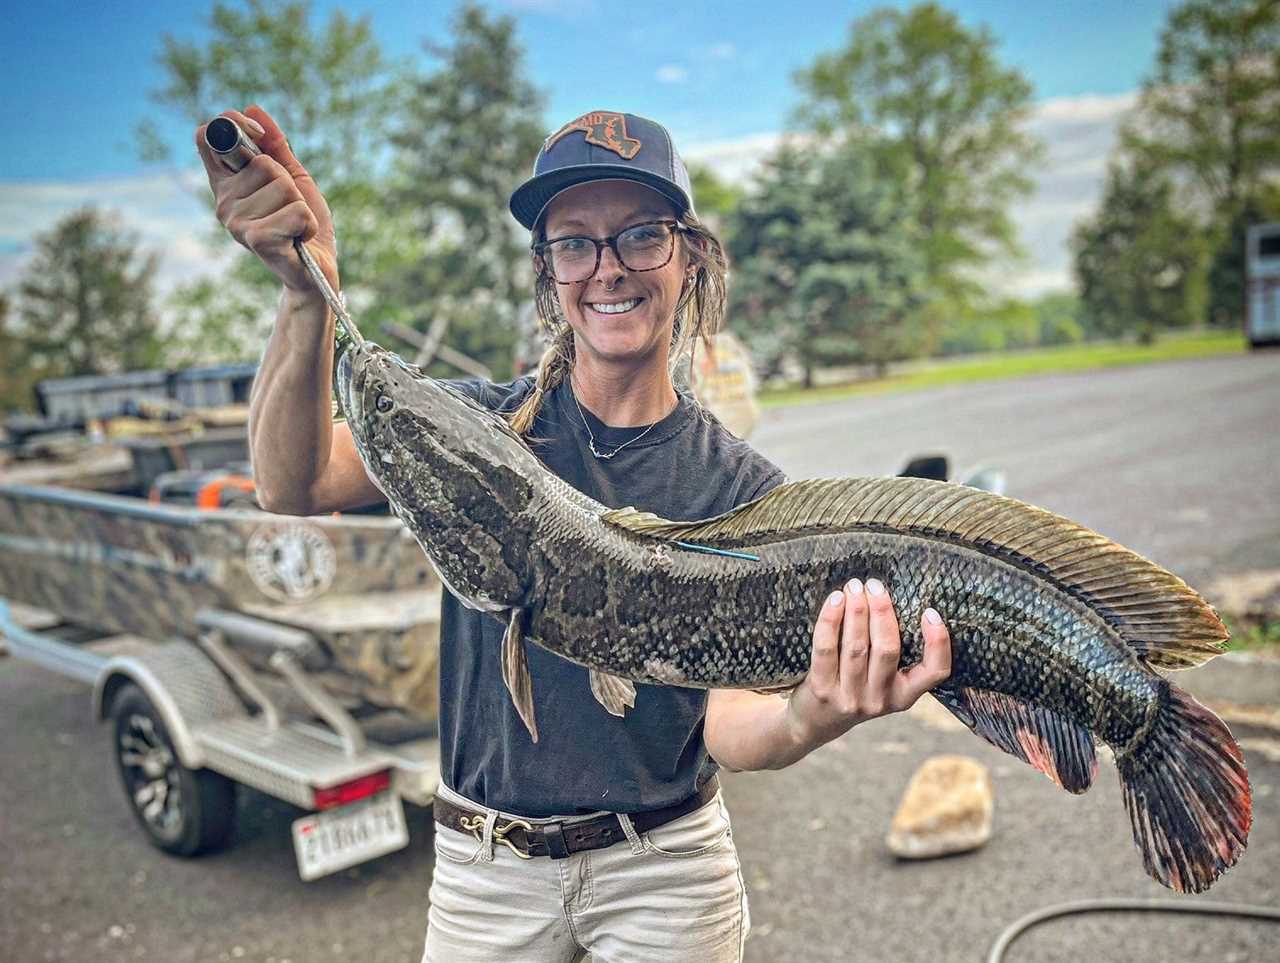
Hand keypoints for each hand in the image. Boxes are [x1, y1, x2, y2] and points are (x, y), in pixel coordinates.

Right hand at [194, 105, 338, 296]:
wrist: (316, 269)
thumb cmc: (302, 223)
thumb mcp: (293, 178)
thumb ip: (276, 146)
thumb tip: (253, 108)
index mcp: (226, 184)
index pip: (209, 137)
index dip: (234, 125)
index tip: (257, 134)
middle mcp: (223, 202)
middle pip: (262, 162)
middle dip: (287, 182)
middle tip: (287, 207)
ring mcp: (236, 223)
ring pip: (282, 187)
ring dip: (300, 206)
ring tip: (293, 226)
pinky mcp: (256, 240)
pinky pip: (295, 212)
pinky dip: (308, 224)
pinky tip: (298, 239)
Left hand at [787, 577, 951, 749]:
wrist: (816, 721)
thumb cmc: (854, 689)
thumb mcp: (882, 682)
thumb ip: (891, 653)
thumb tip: (892, 600)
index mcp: (903, 696)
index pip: (935, 672)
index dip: (938, 642)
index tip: (930, 612)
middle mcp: (880, 699)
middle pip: (887, 649)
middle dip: (882, 612)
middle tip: (875, 585)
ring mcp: (850, 697)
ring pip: (856, 647)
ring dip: (856, 611)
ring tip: (854, 587)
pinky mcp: (822, 690)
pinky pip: (826, 648)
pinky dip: (830, 620)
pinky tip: (834, 601)